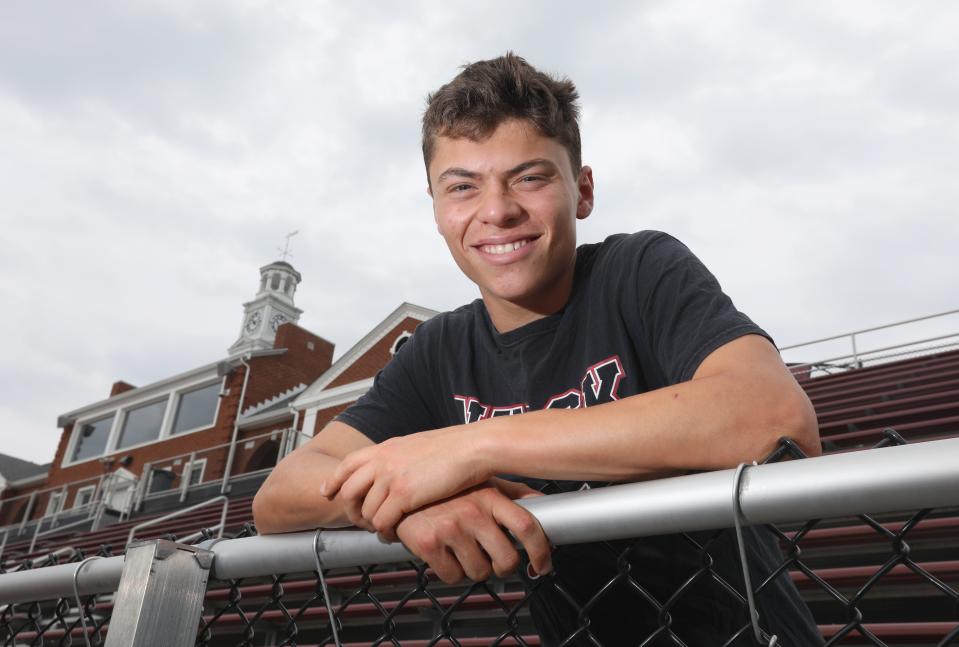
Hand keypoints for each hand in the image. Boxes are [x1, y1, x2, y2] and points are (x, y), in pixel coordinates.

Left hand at [321, 426, 489, 535]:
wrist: (472, 448)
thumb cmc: (454, 447)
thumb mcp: (417, 445)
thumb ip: (399, 456)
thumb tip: (395, 468)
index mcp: (385, 448)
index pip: (348, 464)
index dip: (334, 480)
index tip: (327, 492)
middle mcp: (382, 461)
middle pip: (349, 491)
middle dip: (352, 510)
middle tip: (362, 521)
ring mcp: (391, 478)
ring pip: (366, 511)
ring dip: (373, 525)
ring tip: (384, 530)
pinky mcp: (404, 495)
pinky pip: (383, 521)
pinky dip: (386, 532)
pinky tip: (395, 534)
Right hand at [395, 480, 551, 583]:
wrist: (401, 490)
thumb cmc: (447, 490)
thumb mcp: (482, 483)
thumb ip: (514, 493)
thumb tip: (544, 505)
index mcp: (490, 495)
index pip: (527, 526)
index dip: (541, 550)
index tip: (543, 565)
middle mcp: (473, 511)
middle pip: (507, 559)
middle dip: (504, 567)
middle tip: (496, 562)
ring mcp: (451, 527)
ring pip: (480, 572)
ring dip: (474, 569)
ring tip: (463, 551)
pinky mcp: (428, 543)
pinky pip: (452, 577)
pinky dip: (451, 572)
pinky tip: (445, 555)